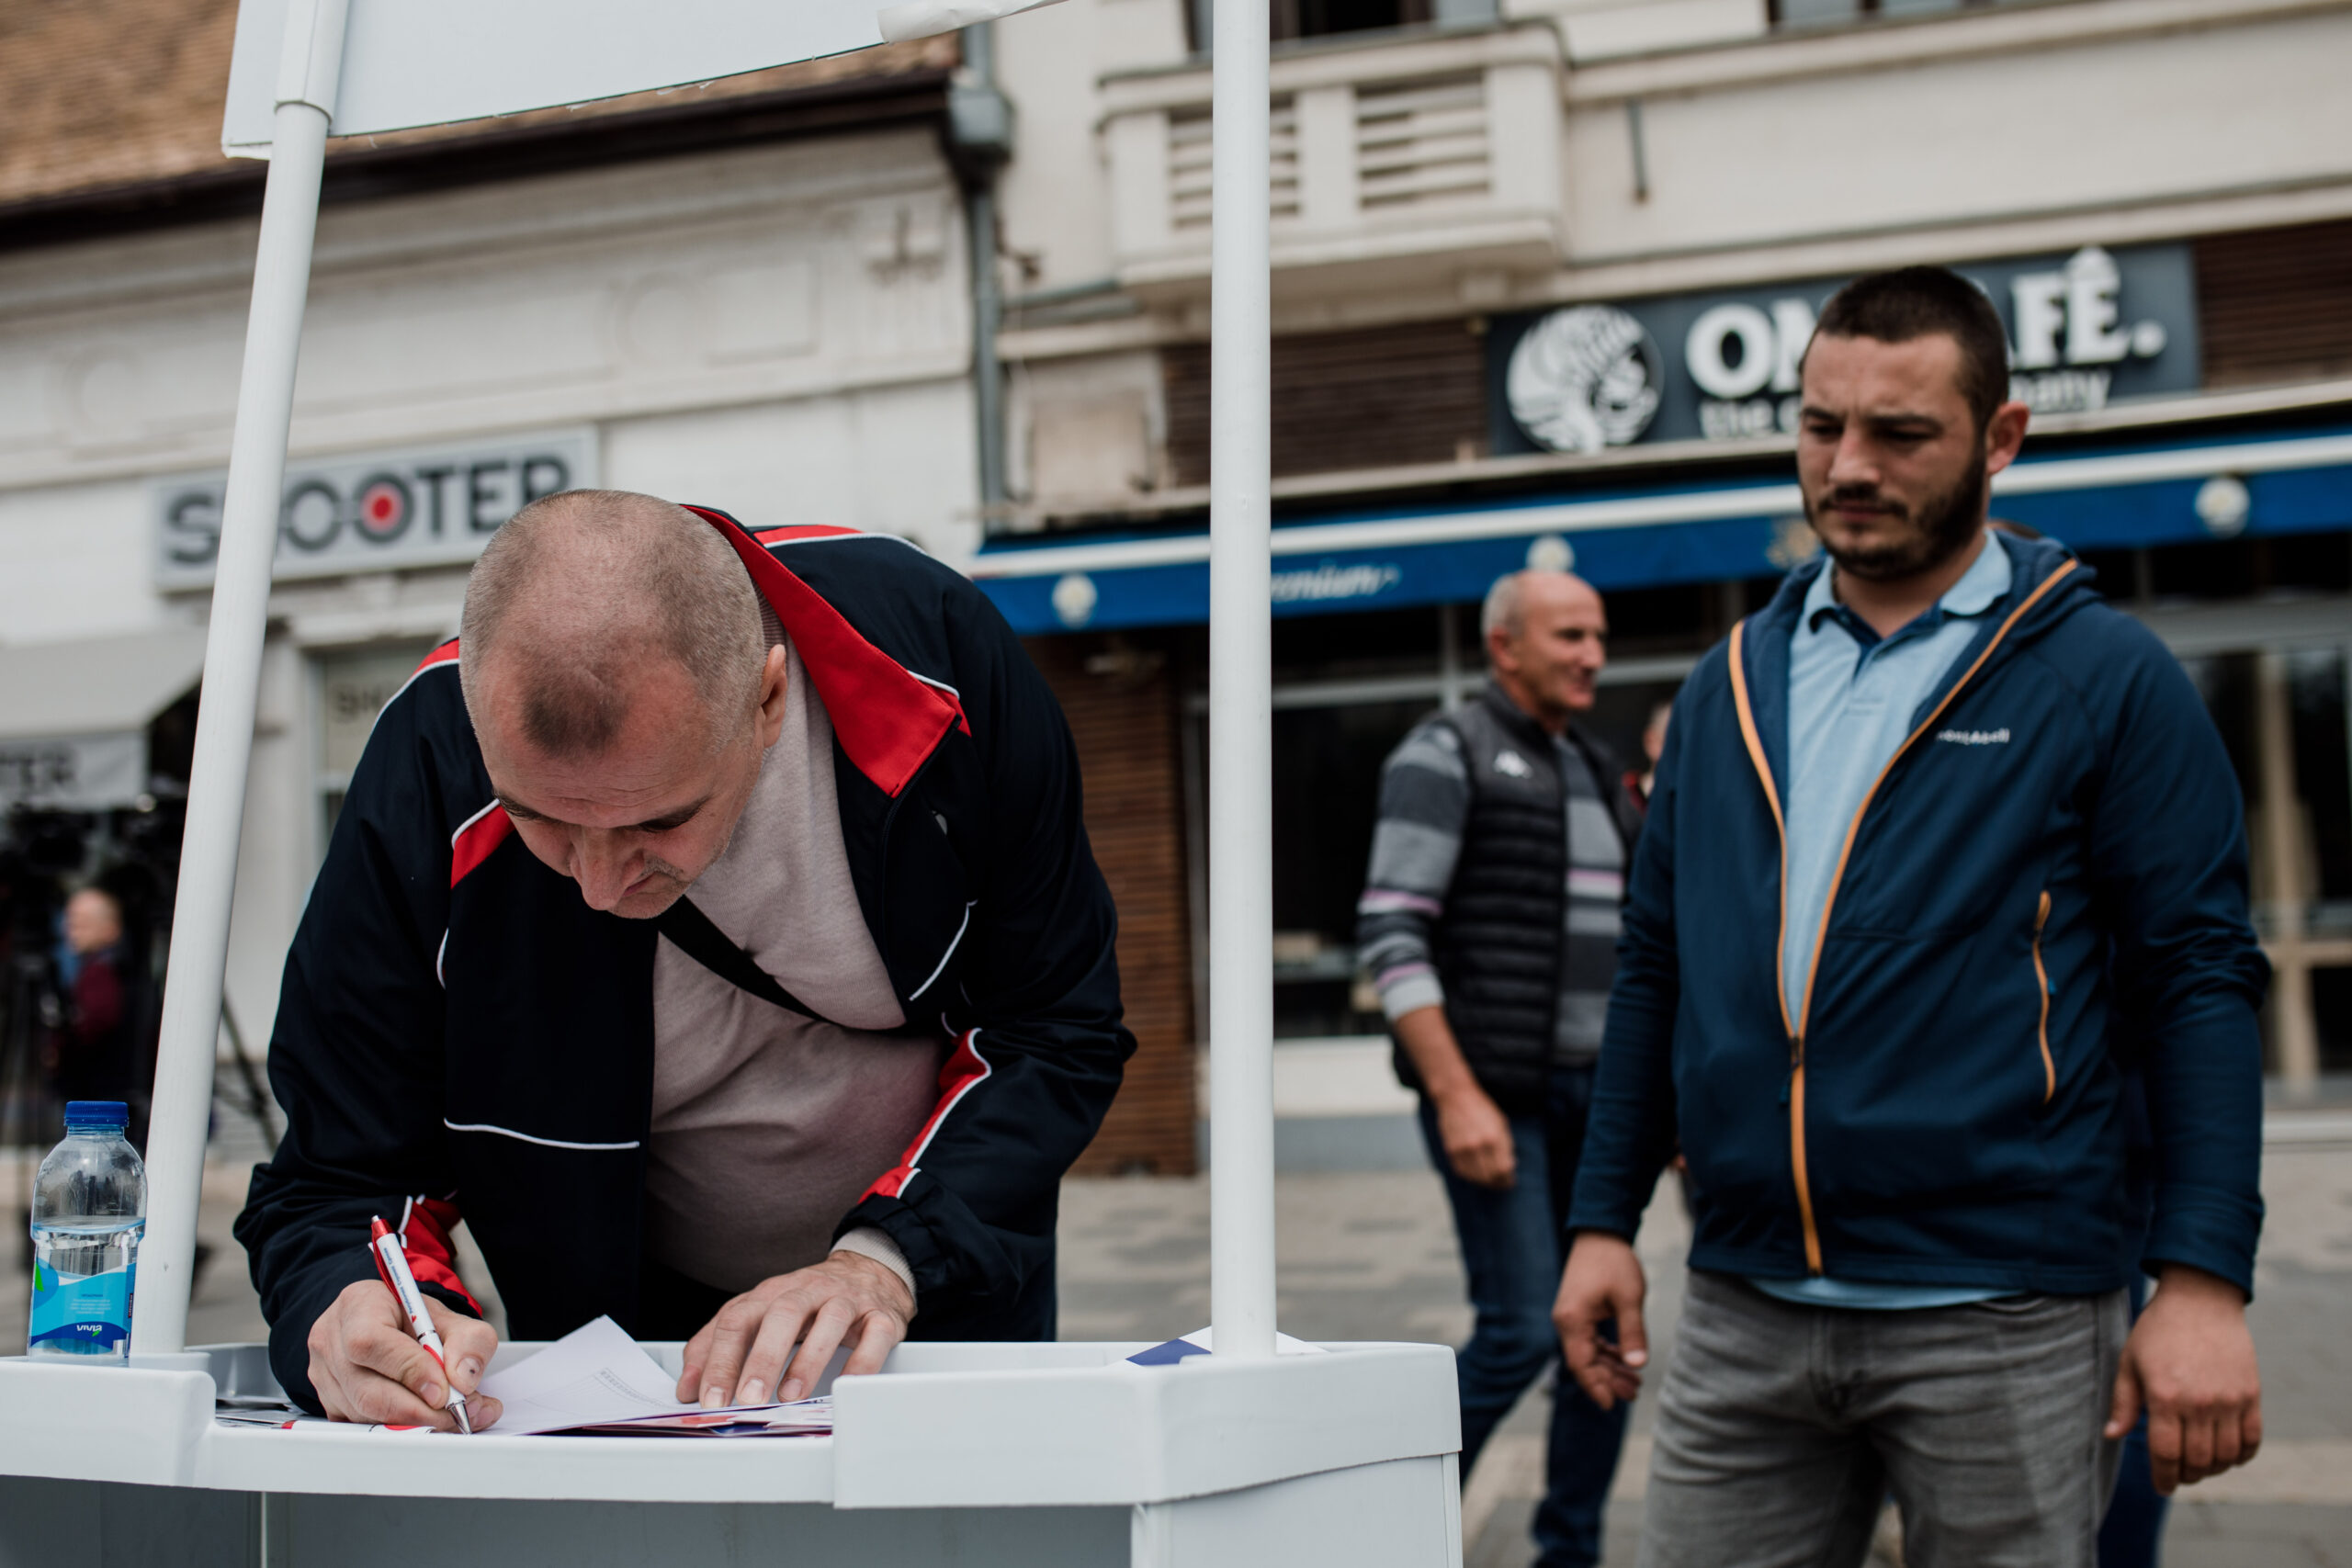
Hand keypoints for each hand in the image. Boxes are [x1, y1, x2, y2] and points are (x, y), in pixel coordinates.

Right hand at [307, 1278, 500, 1431]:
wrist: (391, 1325)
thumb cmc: (414, 1318)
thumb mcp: (452, 1317)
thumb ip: (469, 1340)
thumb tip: (463, 1379)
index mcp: (358, 1305)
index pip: (370, 1342)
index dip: (408, 1371)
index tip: (443, 1392)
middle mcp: (332, 1340)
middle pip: (366, 1391)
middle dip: (419, 1411)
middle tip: (459, 1415)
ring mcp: (324, 1376)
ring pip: (365, 1416)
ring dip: (415, 1424)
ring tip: (454, 1416)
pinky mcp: (330, 1404)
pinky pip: (363, 1427)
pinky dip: (400, 1430)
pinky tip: (428, 1421)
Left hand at [678, 1251, 912, 1408]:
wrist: (868, 1273)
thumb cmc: (807, 1304)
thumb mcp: (758, 1316)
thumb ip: (719, 1346)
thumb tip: (688, 1387)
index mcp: (770, 1294)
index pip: (738, 1320)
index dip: (720, 1359)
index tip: (709, 1397)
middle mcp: (807, 1291)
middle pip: (781, 1315)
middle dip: (762, 1358)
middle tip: (748, 1397)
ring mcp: (846, 1301)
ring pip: (829, 1320)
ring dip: (808, 1359)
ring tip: (790, 1395)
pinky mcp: (880, 1315)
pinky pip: (875, 1335)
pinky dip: (862, 1362)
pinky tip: (846, 1385)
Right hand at [1433, 1084, 1515, 1188]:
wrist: (1456, 1097)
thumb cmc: (1482, 1109)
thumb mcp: (1502, 1124)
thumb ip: (1506, 1146)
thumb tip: (1511, 1166)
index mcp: (1494, 1138)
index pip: (1504, 1170)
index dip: (1508, 1179)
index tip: (1511, 1181)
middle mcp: (1478, 1146)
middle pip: (1490, 1177)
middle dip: (1498, 1183)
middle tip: (1502, 1184)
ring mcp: (1462, 1149)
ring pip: (1476, 1178)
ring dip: (1485, 1182)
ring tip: (1490, 1180)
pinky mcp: (1451, 1151)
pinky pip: (1462, 1172)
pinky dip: (1471, 1177)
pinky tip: (1477, 1174)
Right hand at [1553, 1231, 1648, 1410]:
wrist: (1599, 1232)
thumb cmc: (1612, 1261)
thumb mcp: (1629, 1298)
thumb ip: (1632, 1333)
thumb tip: (1637, 1365)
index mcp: (1573, 1320)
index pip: (1581, 1364)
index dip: (1596, 1387)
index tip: (1612, 1404)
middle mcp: (1566, 1321)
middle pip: (1585, 1362)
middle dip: (1608, 1380)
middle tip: (1634, 1393)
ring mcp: (1571, 1317)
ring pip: (1588, 1352)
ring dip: (1609, 1367)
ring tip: (1634, 1381)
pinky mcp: (1578, 1312)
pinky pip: (1590, 1340)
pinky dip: (1606, 1352)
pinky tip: (1624, 1359)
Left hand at [2106, 1266, 2261, 1493]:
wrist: (2200, 1300)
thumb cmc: (2157, 1330)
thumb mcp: (2129, 1361)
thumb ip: (2123, 1402)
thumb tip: (2112, 1436)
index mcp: (2165, 1396)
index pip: (2166, 1454)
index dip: (2164, 1478)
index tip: (2162, 1487)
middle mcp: (2199, 1403)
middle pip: (2197, 1460)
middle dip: (2186, 1475)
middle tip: (2179, 1475)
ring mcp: (2229, 1400)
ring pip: (2225, 1456)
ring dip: (2213, 1469)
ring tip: (2200, 1466)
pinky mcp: (2251, 1394)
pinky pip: (2252, 1439)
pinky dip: (2242, 1455)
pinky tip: (2228, 1455)